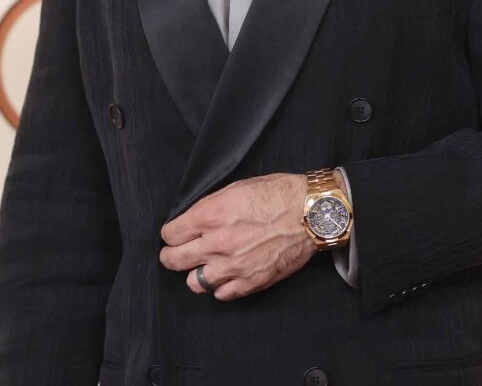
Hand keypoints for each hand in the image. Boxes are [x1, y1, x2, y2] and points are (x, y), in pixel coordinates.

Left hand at [159, 172, 316, 300]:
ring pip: (194, 283)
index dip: (171, 233)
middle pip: (175, 260)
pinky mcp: (250, 281)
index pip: (171, 234)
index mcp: (212, 215)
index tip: (174, 234)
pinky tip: (225, 274)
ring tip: (204, 265)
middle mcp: (217, 243)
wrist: (310, 214)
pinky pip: (221, 294)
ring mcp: (233, 266)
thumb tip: (193, 220)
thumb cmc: (278, 194)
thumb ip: (211, 206)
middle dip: (171, 255)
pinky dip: (219, 286)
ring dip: (196, 273)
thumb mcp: (237, 187)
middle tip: (175, 253)